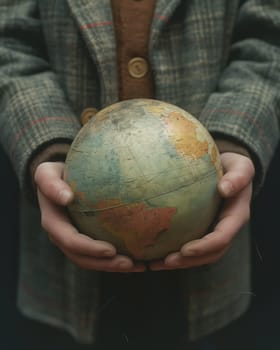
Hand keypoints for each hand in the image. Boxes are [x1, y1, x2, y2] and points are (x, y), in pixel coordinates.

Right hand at [34, 162, 145, 272]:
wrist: (55, 181)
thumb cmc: (54, 174)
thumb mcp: (46, 173)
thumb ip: (51, 184)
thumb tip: (67, 197)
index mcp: (52, 223)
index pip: (70, 241)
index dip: (90, 249)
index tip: (111, 250)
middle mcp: (60, 237)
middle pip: (82, 258)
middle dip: (105, 264)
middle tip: (129, 262)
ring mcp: (71, 241)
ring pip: (91, 261)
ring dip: (113, 266)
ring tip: (138, 266)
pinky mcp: (84, 240)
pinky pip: (98, 255)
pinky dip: (115, 259)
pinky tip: (138, 259)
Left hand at [150, 152, 254, 270]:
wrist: (229, 170)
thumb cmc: (233, 167)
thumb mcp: (241, 167)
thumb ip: (238, 177)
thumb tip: (225, 189)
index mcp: (236, 217)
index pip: (221, 238)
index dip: (204, 247)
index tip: (184, 250)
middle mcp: (225, 229)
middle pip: (209, 254)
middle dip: (188, 261)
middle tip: (165, 262)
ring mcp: (214, 231)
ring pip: (199, 255)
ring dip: (179, 262)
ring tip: (155, 264)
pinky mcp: (202, 229)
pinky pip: (189, 244)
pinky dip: (173, 251)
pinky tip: (153, 252)